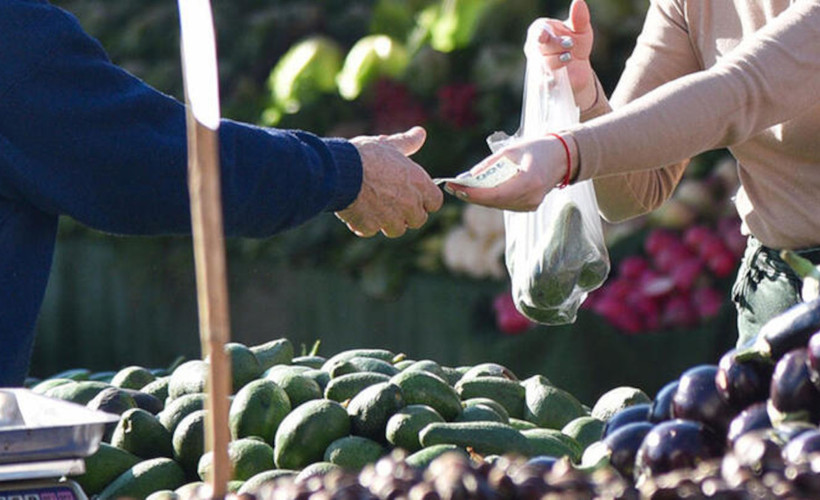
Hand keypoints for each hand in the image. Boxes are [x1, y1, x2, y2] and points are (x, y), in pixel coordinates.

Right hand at [336, 126, 442, 237]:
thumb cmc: (366, 155)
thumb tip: (420, 133)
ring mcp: (390, 219)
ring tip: (374, 207)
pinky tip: (356, 210)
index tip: (414, 196)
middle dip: (407, 214)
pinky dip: (364, 224)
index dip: (425, 200)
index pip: (435, 203)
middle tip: (392, 202)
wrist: (340, 171)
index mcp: (419, 184)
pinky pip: (370, 230)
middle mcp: (409, 204)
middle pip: (418, 220)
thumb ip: (407, 143)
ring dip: (386, 222)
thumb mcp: (389, 145)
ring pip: (395, 230)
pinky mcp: (370, 227)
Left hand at [445, 135, 572, 211]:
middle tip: (452, 187)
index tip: (456, 187)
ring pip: (497, 205)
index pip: (495, 194)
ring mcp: (531, 205)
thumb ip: (489, 165)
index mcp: (529, 181)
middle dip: (471, 195)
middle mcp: (531, 197)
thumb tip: (467, 177)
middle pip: (494, 202)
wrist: (563, 157)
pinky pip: (505, 205)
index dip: (473, 193)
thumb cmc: (537, 148)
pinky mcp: (530, 207)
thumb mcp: (510, 151)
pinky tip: (477, 192)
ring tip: (460, 188)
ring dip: (478, 198)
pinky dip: (490, 199)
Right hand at [535, 0, 595, 109]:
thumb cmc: (577, 46)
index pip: (537, 29)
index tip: (543, 37)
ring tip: (570, 57)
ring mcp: (536, 64)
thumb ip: (579, 18)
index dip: (539, 33)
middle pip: (540, 45)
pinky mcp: (540, 81)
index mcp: (542, 30)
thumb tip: (578, 1)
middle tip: (570, 44)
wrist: (580, 70)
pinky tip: (562, 73)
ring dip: (559, 59)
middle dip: (556, 45)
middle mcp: (534, 47)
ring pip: (544, 61)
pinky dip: (555, 75)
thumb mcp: (582, 31)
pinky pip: (544, 78)